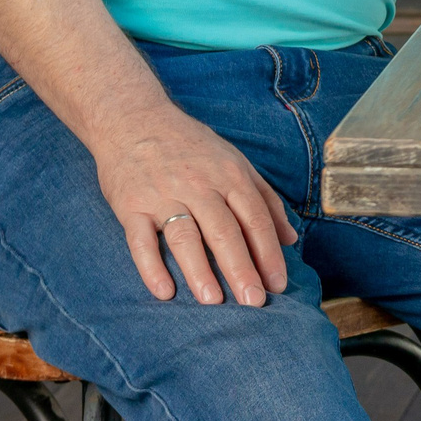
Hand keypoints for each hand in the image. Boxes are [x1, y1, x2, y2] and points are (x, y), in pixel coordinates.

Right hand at [94, 105, 296, 305]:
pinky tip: (165, 292)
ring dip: (200, 270)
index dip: (269, 253)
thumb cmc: (191, 146)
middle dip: (242, 268)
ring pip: (185, 237)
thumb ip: (265, 199)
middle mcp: (199, 185)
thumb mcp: (235, 162)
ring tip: (214, 301)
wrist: (133, 119)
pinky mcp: (130, 205)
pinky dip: (152, 267)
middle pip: (225, 231)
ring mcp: (163, 195)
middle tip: (254, 302)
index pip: (255, 219)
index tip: (278, 285)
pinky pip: (140, 240)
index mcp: (229, 175)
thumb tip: (291, 238)